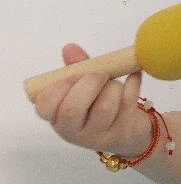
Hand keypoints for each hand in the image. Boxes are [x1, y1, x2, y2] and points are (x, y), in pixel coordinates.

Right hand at [34, 44, 151, 157]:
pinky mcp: (122, 132)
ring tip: (114, 84)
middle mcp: (73, 131)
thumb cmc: (99, 106)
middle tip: (99, 74)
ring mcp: (98, 135)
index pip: (45, 106)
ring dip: (113, 86)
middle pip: (72, 108)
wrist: (128, 134)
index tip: (73, 76)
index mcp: (58, 118)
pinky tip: (133, 75)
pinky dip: (132, 83)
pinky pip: (128, 103)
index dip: (59, 86)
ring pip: (104, 106)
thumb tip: (69, 48)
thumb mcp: (83, 88)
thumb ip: (75, 68)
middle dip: (88, 83)